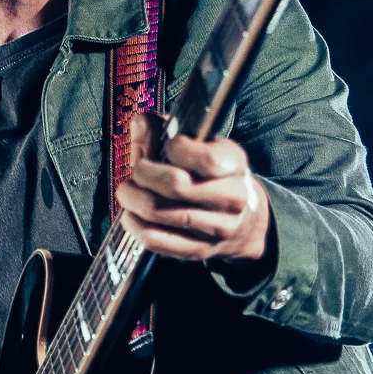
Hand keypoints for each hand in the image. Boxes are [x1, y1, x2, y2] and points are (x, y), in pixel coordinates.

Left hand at [116, 113, 270, 262]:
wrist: (245, 219)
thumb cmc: (212, 174)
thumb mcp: (201, 145)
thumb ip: (166, 131)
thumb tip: (140, 123)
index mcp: (234, 164)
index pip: (204, 158)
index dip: (175, 148)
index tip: (168, 146)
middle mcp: (232, 197)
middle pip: (176, 185)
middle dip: (144, 173)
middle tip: (136, 170)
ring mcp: (217, 228)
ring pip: (161, 213)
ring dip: (133, 199)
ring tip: (127, 191)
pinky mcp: (200, 250)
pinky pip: (157, 240)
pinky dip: (135, 226)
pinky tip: (130, 215)